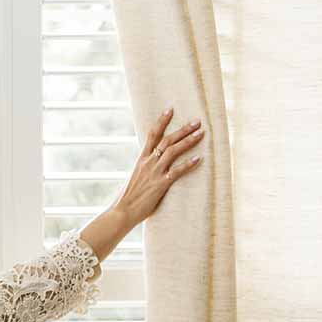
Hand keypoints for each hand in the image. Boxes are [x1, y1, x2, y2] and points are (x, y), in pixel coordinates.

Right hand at [111, 107, 206, 227]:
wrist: (120, 212)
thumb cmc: (127, 199)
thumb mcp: (135, 178)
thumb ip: (145, 170)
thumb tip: (152, 166)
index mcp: (141, 160)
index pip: (151, 135)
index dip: (161, 121)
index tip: (170, 109)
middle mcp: (147, 163)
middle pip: (167, 140)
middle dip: (183, 129)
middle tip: (197, 121)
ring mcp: (154, 173)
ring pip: (173, 151)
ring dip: (188, 141)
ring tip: (201, 133)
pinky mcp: (160, 184)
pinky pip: (177, 171)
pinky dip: (189, 164)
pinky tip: (199, 158)